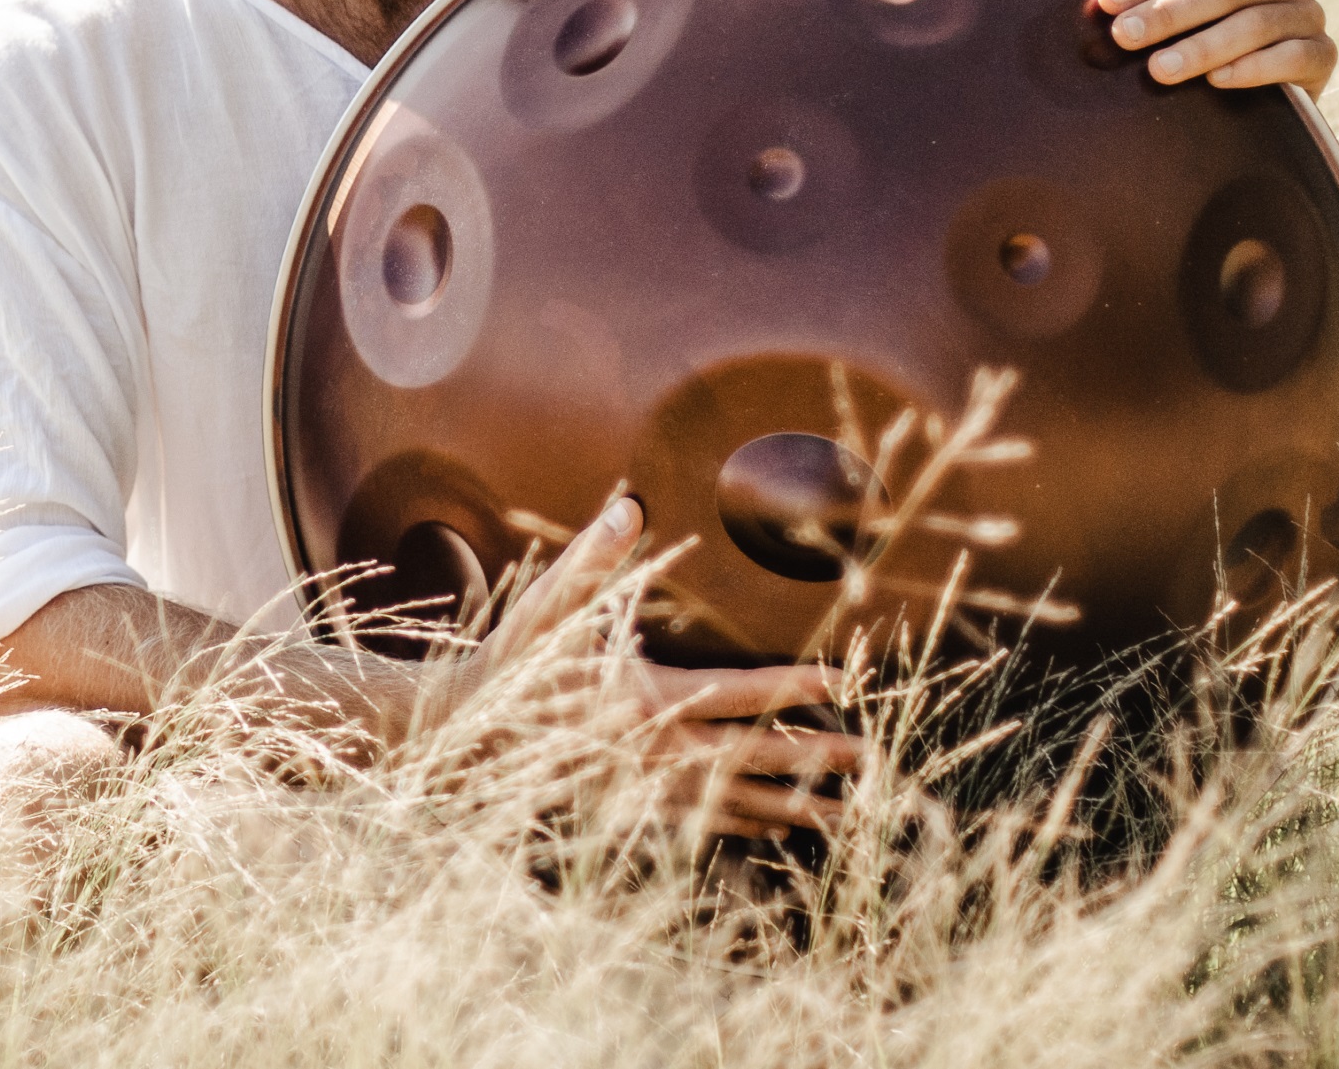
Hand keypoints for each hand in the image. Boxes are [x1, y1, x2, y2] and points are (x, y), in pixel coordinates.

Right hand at [466, 497, 865, 839]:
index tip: (846, 682)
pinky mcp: (635, 811)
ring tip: (846, 816)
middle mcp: (658, 750)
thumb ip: (595, 558)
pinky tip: (778, 831)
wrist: (466, 742)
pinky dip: (749, 828)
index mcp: (647, 697)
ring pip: (737, 806)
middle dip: (815, 760)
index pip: (739, 693)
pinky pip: (706, 826)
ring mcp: (647, 790)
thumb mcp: (551, 608)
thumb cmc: (514, 667)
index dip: (795, 688)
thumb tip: (629, 507)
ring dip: (794, 810)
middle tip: (872, 762)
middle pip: (754, 759)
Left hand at [1077, 0, 1336, 98]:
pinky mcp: (1324, 56)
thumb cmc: (1198, 32)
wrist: (1249, 99)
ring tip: (1159, 70)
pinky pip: (1294, 57)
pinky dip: (1254, 69)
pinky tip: (1217, 83)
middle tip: (1123, 36)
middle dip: (1169, 13)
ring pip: (1257, 24)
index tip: (1105, 1)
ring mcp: (1310, 14)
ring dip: (1203, 47)